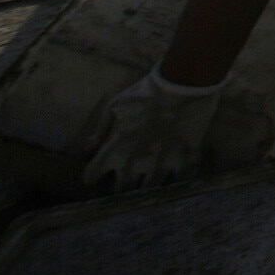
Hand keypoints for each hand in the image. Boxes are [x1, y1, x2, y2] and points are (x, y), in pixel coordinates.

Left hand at [86, 65, 223, 189]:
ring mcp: (161, 165)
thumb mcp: (116, 105)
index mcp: (115, 149)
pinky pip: (179, 181)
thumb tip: (90, 147)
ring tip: (147, 182)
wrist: (184, 84)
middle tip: (123, 180)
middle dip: (120, 185)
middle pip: (121, 189)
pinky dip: (175, 180)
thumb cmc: (147, 93)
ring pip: (149, 190)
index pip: (92, 175)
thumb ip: (101, 129)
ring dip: (146, 187)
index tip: (95, 174)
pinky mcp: (185, 161)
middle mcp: (135, 163)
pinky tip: (174, 176)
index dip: (92, 174)